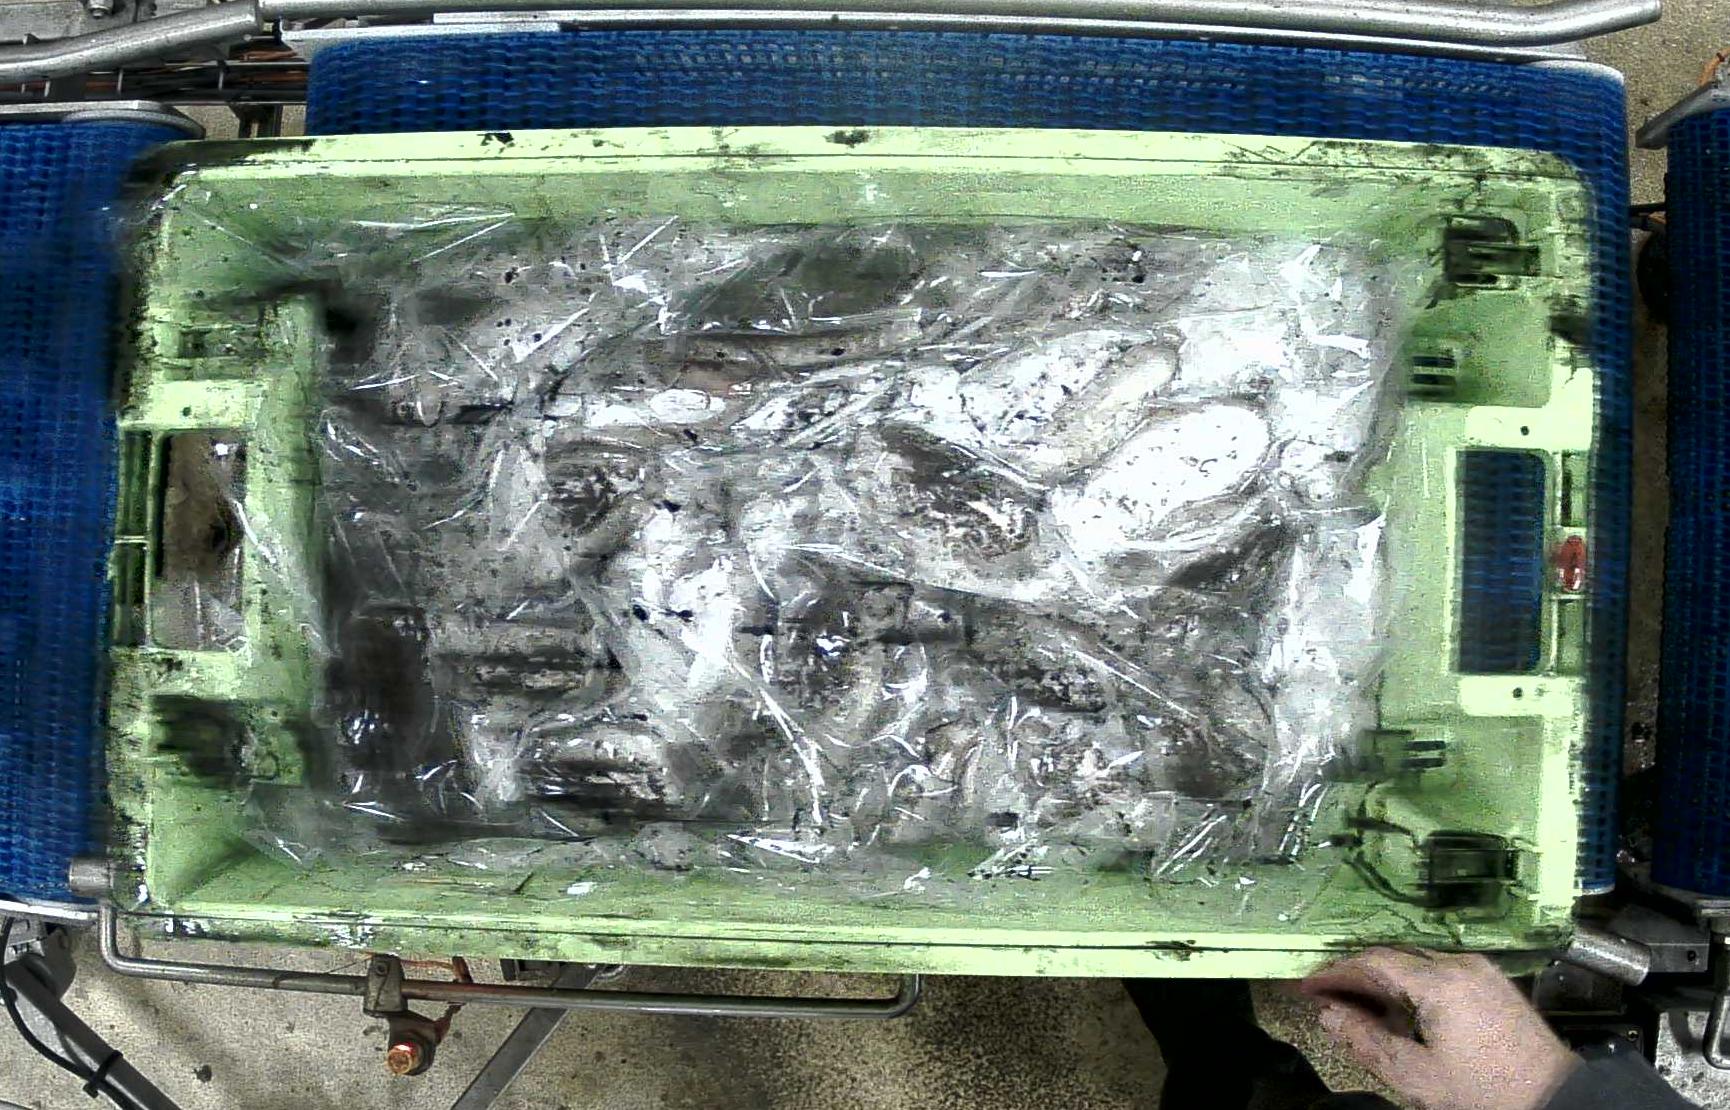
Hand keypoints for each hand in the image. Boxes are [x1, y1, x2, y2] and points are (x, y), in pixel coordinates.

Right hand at [1298, 947, 1577, 1109]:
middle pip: (1394, 956)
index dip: (1336, 973)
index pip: (1373, 962)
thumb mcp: (1418, 1077)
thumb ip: (1367, 1041)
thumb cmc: (1484, 1093)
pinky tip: (1399, 1009)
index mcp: (1440, 982)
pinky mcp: (1493, 982)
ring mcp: (1481, 970)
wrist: (1558, 1102)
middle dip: (1356, 975)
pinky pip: (1439, 970)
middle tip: (1327, 996)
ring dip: (1383, 979)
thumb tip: (1328, 1015)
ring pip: (1416, 961)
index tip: (1308, 987)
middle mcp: (1460, 963)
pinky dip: (1410, 984)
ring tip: (1358, 1007)